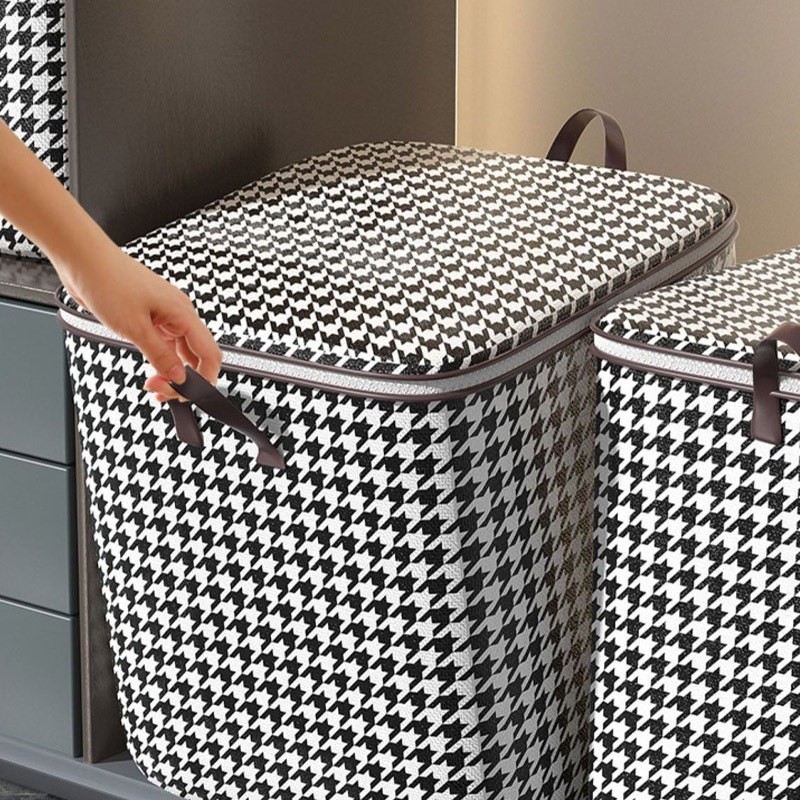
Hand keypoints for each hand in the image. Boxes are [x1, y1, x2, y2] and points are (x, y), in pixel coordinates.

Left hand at [59, 243, 221, 402]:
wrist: (83, 259)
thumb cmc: (107, 281)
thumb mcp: (134, 328)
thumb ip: (160, 356)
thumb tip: (178, 377)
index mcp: (183, 313)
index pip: (209, 354)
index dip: (205, 379)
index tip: (188, 395)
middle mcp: (179, 314)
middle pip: (196, 356)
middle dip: (183, 379)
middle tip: (160, 392)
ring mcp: (165, 315)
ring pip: (180, 352)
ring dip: (170, 371)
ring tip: (152, 385)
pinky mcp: (151, 316)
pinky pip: (166, 344)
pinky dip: (161, 360)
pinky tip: (149, 369)